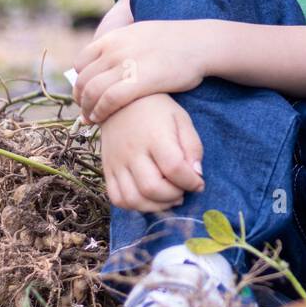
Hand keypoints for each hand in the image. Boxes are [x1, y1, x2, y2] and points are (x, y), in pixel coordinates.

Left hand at [74, 20, 209, 122]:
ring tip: (91, 119)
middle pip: (84, 79)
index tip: (85, 93)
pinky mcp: (137, 81)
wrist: (200, 43)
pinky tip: (102, 119)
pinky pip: (108, 100)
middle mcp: (114, 49)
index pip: (82, 61)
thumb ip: (123, 44)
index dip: (80, 80)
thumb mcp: (142, 33)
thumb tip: (113, 54)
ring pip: (92, 91)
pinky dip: (100, 112)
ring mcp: (124, 64)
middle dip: (81, 98)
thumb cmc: (177, 42)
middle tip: (85, 111)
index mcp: (114, 37)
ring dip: (87, 108)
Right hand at [100, 93, 204, 211]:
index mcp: (155, 137)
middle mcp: (133, 152)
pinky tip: (149, 198)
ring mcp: (117, 162)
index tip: (199, 183)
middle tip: (183, 190)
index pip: (174, 168)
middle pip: (152, 188)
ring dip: (155, 206)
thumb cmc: (157, 110)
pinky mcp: (107, 169)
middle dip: (173, 196)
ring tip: (169, 197)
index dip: (191, 182)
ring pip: (133, 198)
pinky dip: (134, 206)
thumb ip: (192, 146)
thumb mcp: (181, 119)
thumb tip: (197, 174)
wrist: (119, 100)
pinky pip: (117, 198)